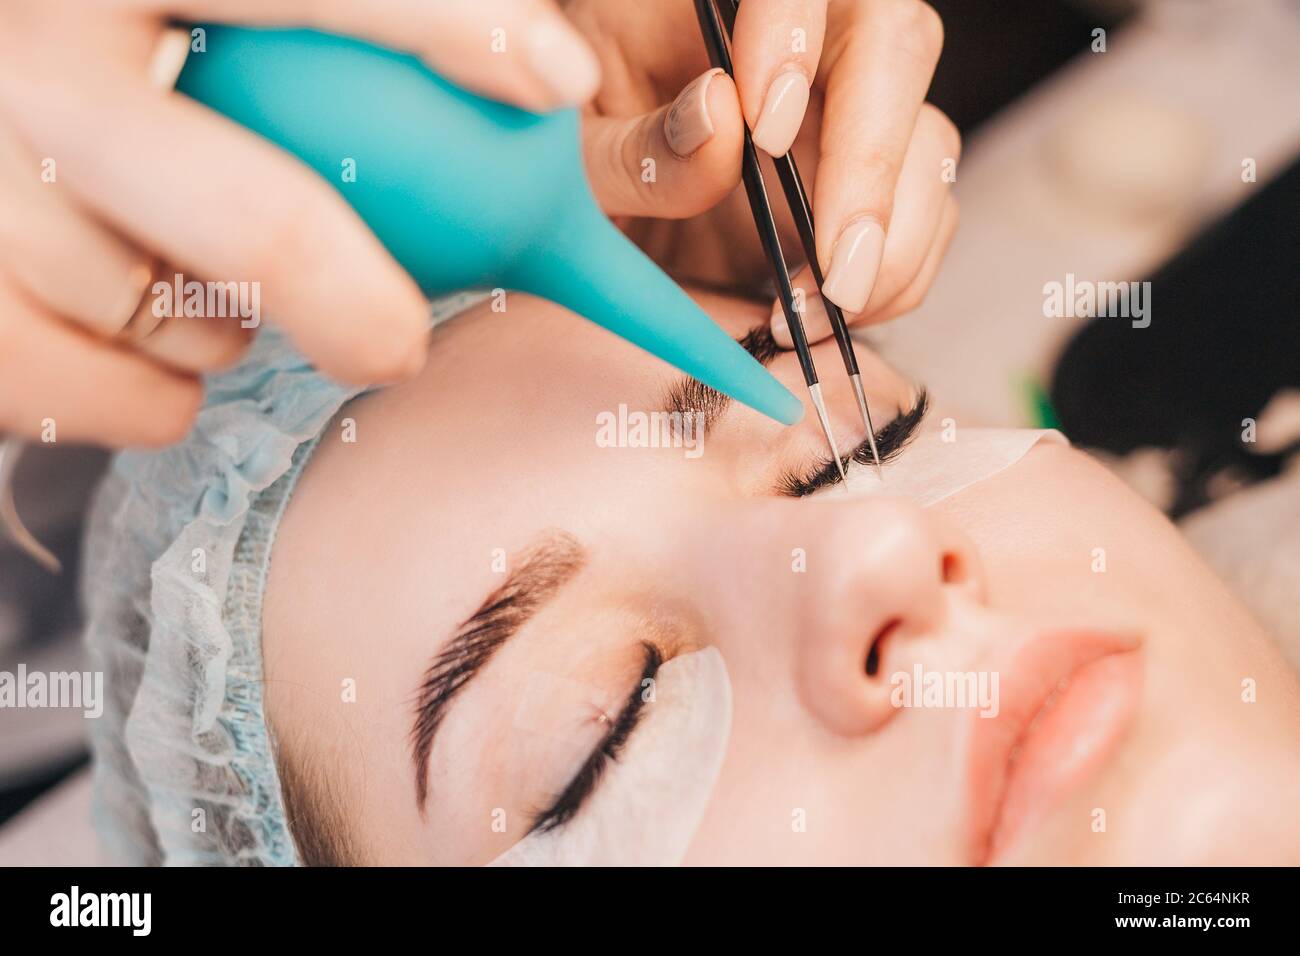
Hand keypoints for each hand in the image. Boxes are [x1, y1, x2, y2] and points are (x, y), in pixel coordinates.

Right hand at [0, 0, 599, 446]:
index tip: (563, 82)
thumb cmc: (149, 104)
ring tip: (207, 291)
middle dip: (352, 297)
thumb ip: (367, 60)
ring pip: (177, 320)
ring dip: (225, 336)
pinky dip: (155, 395)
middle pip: (256, 220)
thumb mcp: (238, 50)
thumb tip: (567, 97)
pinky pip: (118, 398)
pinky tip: (141, 338)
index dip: (446, 21)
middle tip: (399, 346)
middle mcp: (38, 52)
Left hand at [569, 0, 958, 345]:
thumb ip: (631, 144)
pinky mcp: (858, 189)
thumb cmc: (564, 175)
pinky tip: (827, 316)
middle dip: (873, 160)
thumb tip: (722, 117)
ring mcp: (837, 116)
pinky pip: (923, 217)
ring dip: (893, 237)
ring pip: (927, 138)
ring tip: (820, 307)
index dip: (797, 37)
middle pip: (894, 46)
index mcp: (716, 6)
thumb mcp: (569, 159)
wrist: (579, 233)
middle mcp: (800, 47)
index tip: (765, 133)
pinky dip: (895, 278)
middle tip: (834, 264)